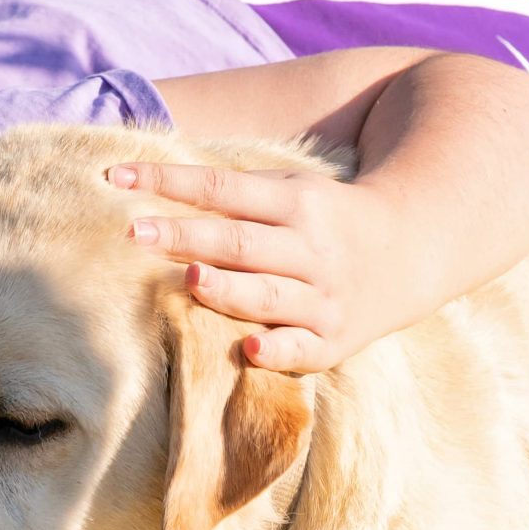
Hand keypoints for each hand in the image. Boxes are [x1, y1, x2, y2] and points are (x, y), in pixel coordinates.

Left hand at [110, 163, 408, 374]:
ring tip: (189, 280)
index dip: (169, 181)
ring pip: (269, 295)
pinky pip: (303, 349)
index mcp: (296, 201)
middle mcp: (310, 248)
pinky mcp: (334, 340)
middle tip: (134, 232)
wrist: (412, 248)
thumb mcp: (289, 192)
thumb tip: (145, 187)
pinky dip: (278, 351)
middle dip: (187, 236)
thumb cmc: (322, 220)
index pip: (222, 188)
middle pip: (240, 241)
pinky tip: (249, 350)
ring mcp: (324, 296)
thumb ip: (230, 195)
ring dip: (228, 289)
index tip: (116, 178)